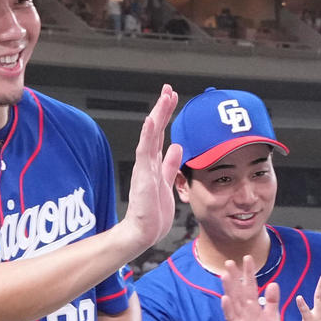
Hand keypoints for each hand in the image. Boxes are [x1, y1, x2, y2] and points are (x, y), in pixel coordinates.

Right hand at [123, 84, 181, 252]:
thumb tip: (178, 146)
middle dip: (163, 109)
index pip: (161, 134)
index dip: (166, 115)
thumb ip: (170, 165)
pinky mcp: (143, 176)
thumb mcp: (167, 182)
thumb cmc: (154, 212)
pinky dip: (147, 135)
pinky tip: (151, 120)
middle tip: (168, 89)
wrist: (144, 232)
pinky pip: (145, 152)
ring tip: (164, 97)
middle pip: (156, 130)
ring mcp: (144, 168)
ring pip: (151, 136)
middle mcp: (148, 162)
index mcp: (154, 163)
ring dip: (158, 116)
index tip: (171, 97)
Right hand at [220, 255, 283, 320]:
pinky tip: (224, 299)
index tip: (248, 258)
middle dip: (235, 277)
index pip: (251, 286)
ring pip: (233, 301)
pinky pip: (231, 318)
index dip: (249, 273)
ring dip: (229, 289)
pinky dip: (228, 309)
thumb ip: (272, 302)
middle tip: (230, 261)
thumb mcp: (273, 318)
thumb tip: (273, 283)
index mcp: (254, 307)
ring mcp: (240, 320)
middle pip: (239, 291)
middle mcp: (245, 311)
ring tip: (224, 275)